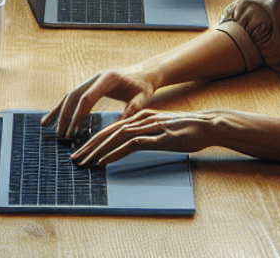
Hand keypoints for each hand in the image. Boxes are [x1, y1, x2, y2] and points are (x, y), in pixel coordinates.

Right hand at [41, 68, 158, 139]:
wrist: (144, 72)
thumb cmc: (144, 86)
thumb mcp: (142, 97)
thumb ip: (132, 108)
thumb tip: (121, 123)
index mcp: (107, 79)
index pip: (87, 97)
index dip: (78, 115)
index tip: (72, 131)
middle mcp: (95, 77)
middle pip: (74, 95)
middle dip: (65, 115)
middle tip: (61, 135)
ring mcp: (91, 80)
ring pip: (70, 94)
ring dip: (58, 110)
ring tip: (47, 124)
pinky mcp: (91, 85)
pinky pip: (74, 96)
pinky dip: (63, 106)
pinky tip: (53, 116)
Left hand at [72, 109, 219, 165]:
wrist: (206, 125)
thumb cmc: (185, 130)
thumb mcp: (160, 131)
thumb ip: (145, 134)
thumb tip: (130, 143)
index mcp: (138, 117)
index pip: (110, 128)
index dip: (93, 139)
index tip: (80, 151)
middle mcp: (139, 119)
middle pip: (107, 131)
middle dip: (88, 145)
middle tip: (74, 158)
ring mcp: (147, 127)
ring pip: (115, 137)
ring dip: (97, 150)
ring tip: (85, 162)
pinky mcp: (157, 137)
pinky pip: (131, 145)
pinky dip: (115, 153)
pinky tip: (104, 161)